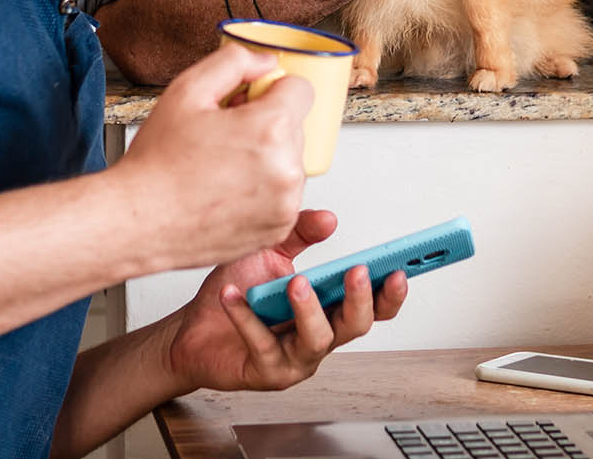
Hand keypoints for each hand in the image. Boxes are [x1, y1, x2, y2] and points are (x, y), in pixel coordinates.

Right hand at [116, 45, 311, 270]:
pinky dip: (265, 191)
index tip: (246, 103)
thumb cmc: (158, 163)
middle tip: (223, 137)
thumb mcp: (187, 90)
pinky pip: (285, 196)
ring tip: (222, 167)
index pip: (301, 90)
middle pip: (295, 126)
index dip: (270, 90)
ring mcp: (285, 205)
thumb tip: (266, 62)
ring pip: (290, 162)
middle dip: (266, 125)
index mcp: (270, 129)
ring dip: (267, 159)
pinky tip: (231, 190)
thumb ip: (234, 62)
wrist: (140, 222)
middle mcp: (286, 170)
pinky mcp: (278, 230)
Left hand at [160, 209, 408, 394]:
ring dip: (309, 311)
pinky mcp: (266, 374)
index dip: (390, 293)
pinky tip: (234, 297)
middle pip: (355, 326)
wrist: (193, 330)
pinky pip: (264, 346)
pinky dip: (248, 319)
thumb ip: (300, 233)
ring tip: (295, 285)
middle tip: (355, 272)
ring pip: (317, 341)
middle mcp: (319, 338)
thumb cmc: (237, 293)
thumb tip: (329, 219)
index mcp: (328, 310)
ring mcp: (295, 361)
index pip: (372, 306)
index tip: (399, 269)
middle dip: (360, 299)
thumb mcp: (269, 252)